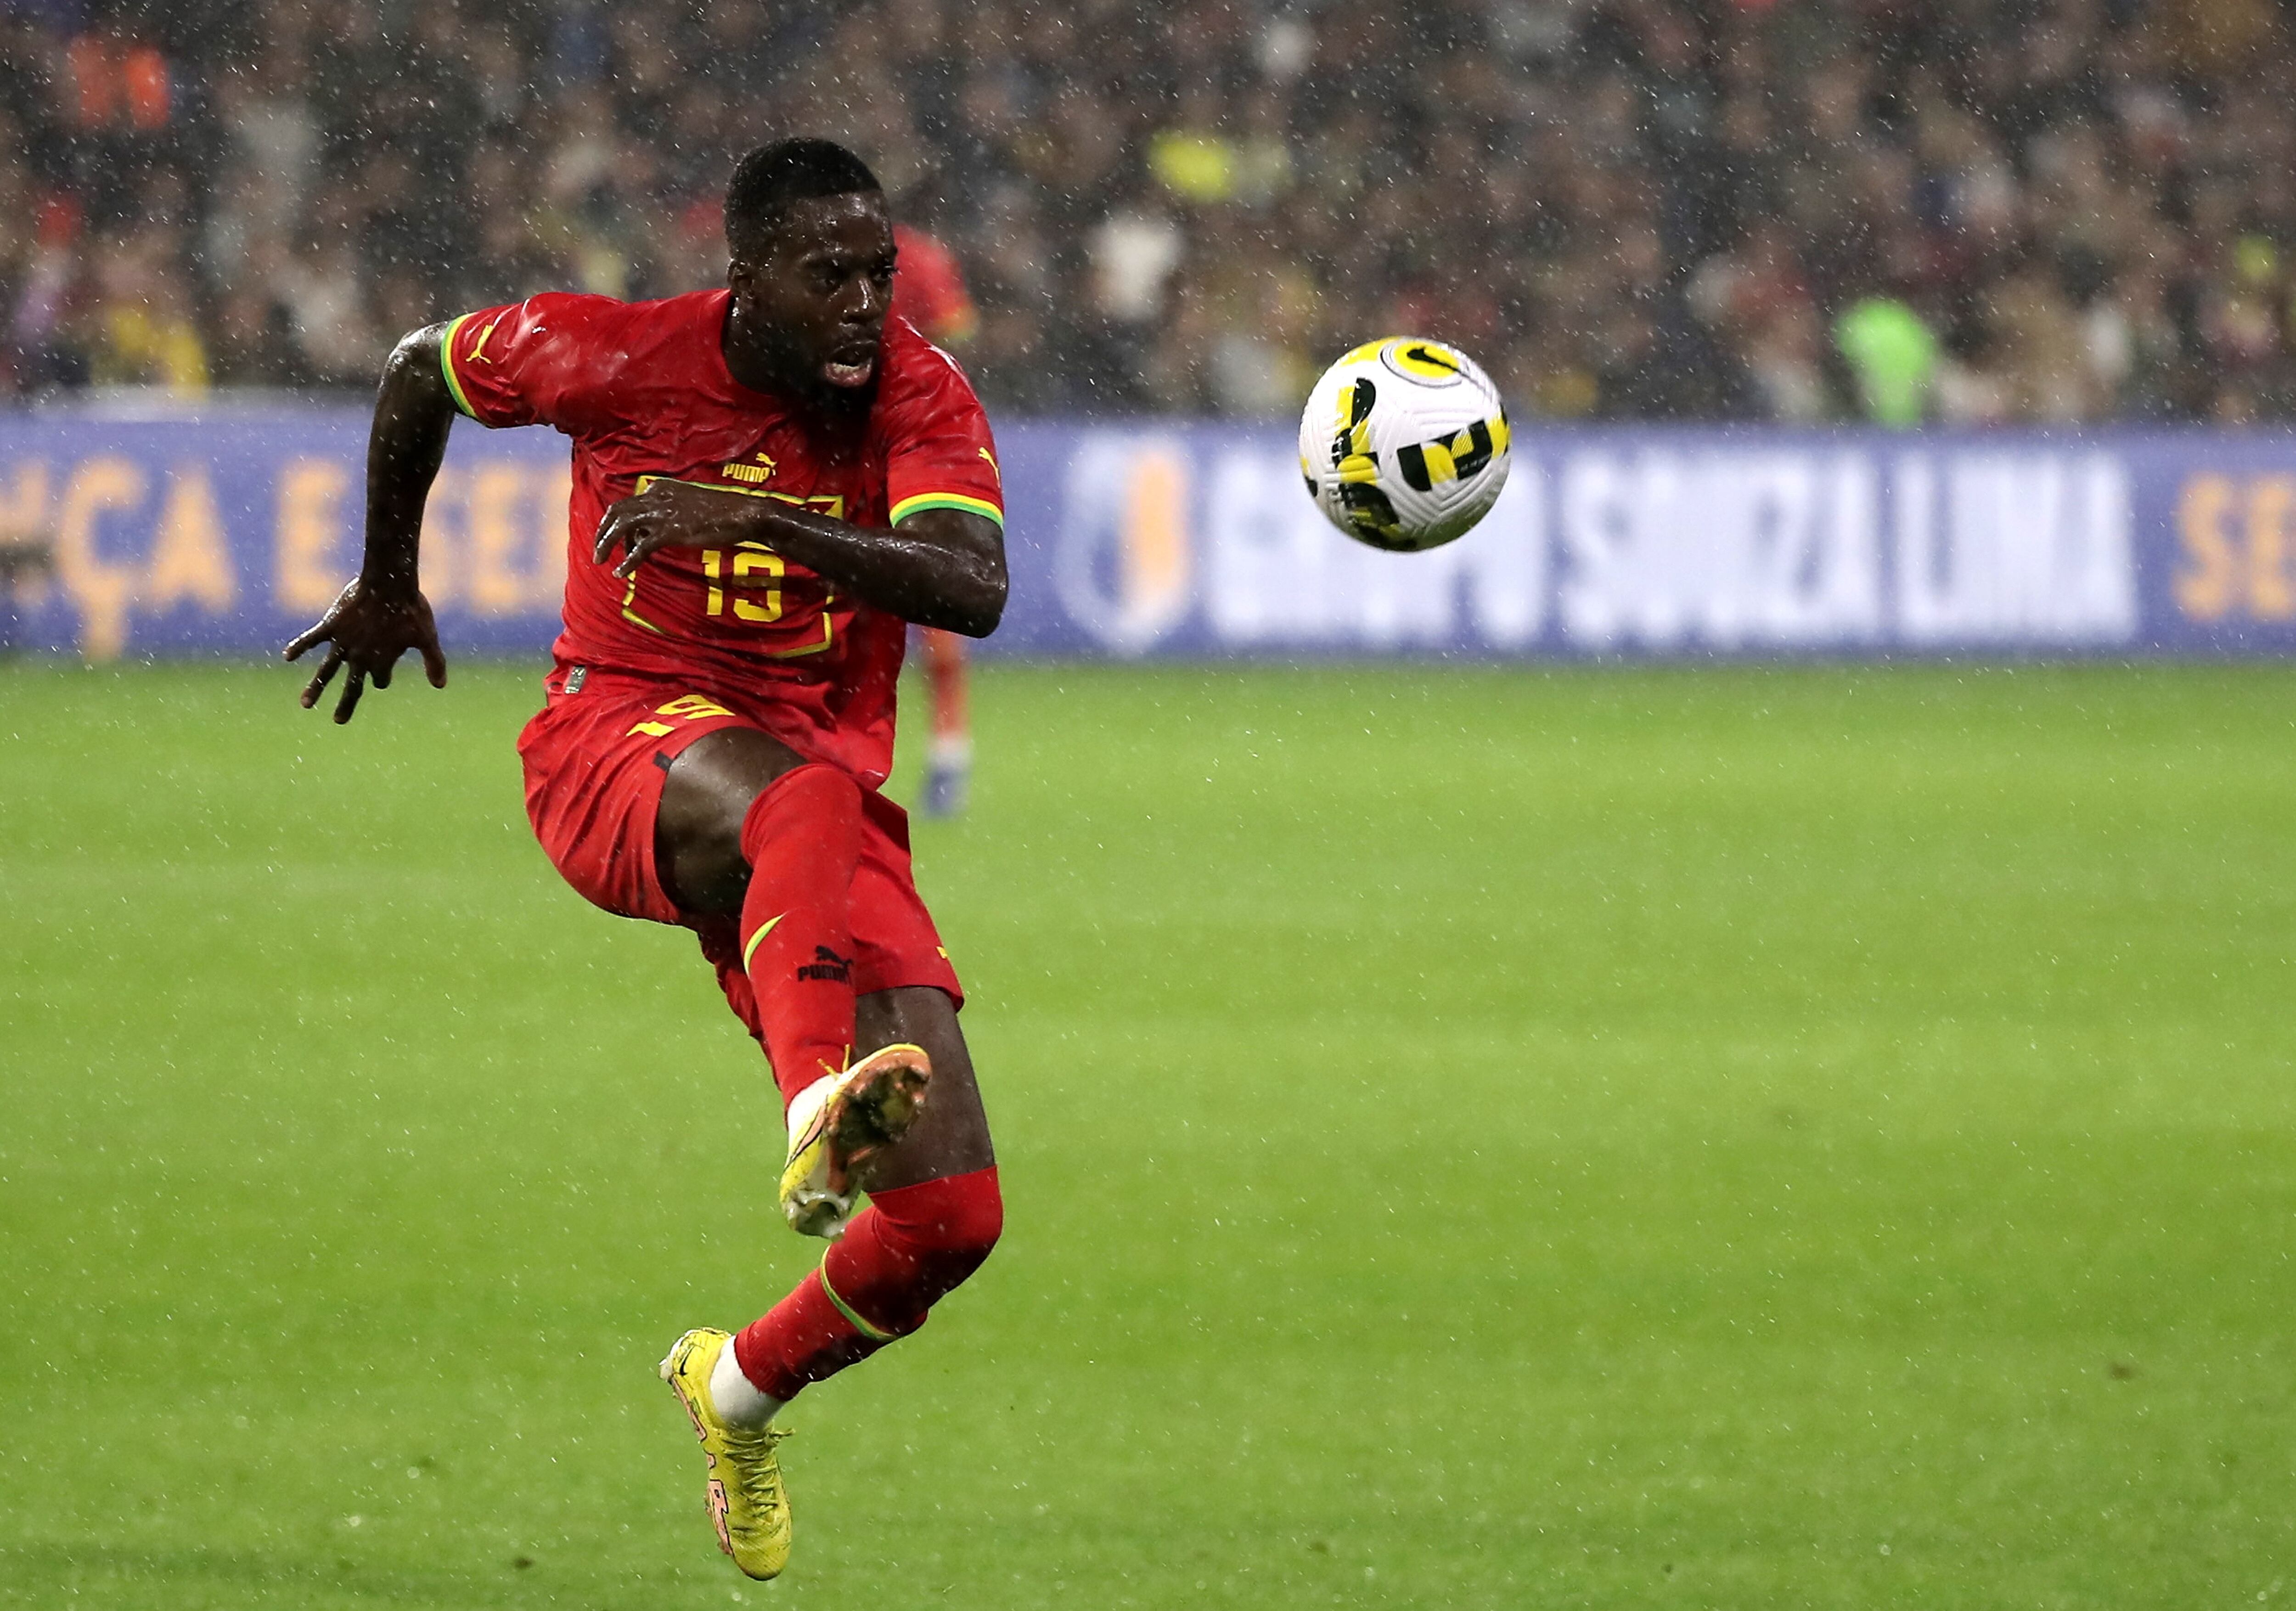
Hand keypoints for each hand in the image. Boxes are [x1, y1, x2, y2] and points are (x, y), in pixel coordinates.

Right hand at [283, 575, 447, 723]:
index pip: (380, 679)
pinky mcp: (330, 626)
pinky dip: (298, 647)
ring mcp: (342, 643)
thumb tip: (441, 687)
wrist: (389, 583)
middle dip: (346, 704)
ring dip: (315, 689)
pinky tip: (287, 657)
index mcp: (382, 661)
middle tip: (339, 721)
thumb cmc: (412, 610)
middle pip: (352, 687)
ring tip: (305, 705)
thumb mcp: (427, 637)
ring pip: (326, 671)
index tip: (384, 675)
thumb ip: (435, 662)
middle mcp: (360, 657)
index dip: (383, 678)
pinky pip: (310, 639)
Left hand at [593, 479, 772, 578]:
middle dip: (602, 531)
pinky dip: (628, 561)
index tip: (617, 540)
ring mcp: (662, 513)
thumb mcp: (691, 502)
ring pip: (622, 527)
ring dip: (607, 544)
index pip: (629, 503)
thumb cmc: (723, 511)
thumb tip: (658, 528)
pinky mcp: (670, 531)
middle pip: (617, 511)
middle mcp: (656, 496)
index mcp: (660, 488)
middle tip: (597, 550)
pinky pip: (640, 548)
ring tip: (599, 561)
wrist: (742, 513)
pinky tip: (621, 573)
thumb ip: (672, 508)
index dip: (618, 523)